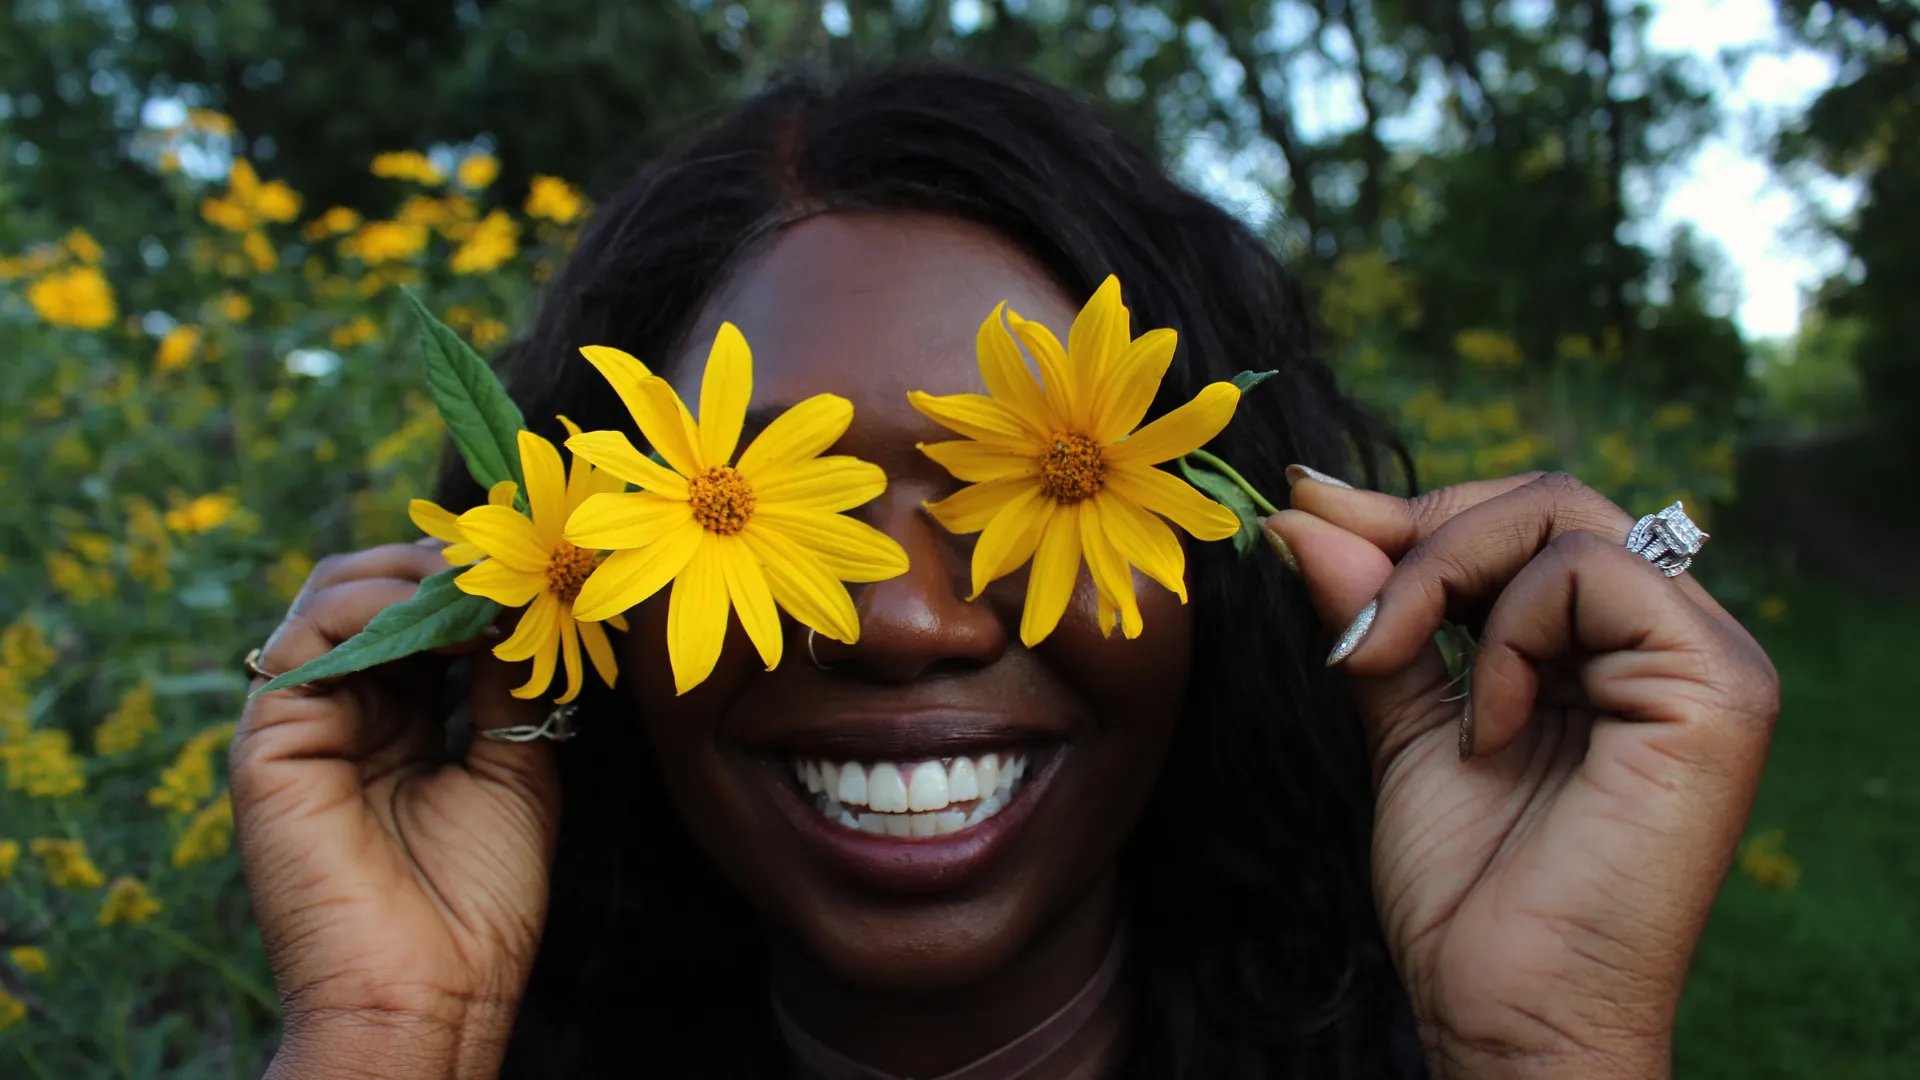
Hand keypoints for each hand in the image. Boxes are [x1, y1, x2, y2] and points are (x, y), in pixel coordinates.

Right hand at [231, 542, 560, 1079]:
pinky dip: (372, 608)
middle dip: (443, 564)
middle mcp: (347, 714)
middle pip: (374, 594)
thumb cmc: (477, 902)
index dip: (472, 582)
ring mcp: (304, 723)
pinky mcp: (268, 741)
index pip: (421, 618)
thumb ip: (504, 679)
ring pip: (334, 598)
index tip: (536, 558)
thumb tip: (519, 599)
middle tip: (511, 553)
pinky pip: (304, 641)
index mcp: (400, 723)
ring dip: (413, 576)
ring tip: (482, 583)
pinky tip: (441, 617)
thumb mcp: (515, 767)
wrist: (431, 993)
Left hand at [1266, 471, 1777, 1078]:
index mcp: (1612, 648)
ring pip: (1564, 519)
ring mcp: (1707, 660)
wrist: (1508, 1014)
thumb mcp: (1405, 724)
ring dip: (1442, 581)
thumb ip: (1378, 615)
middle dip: (1419, 532)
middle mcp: (1673, 640)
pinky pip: (1594, 576)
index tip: (1302, 508)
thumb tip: (1304, 510)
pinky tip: (1490, 728)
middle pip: (1547, 502)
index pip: (1524, 522)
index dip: (1412, 512)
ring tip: (1395, 671)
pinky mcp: (1719, 689)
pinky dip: (1511, 636)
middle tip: (1335, 583)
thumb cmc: (1468, 893)